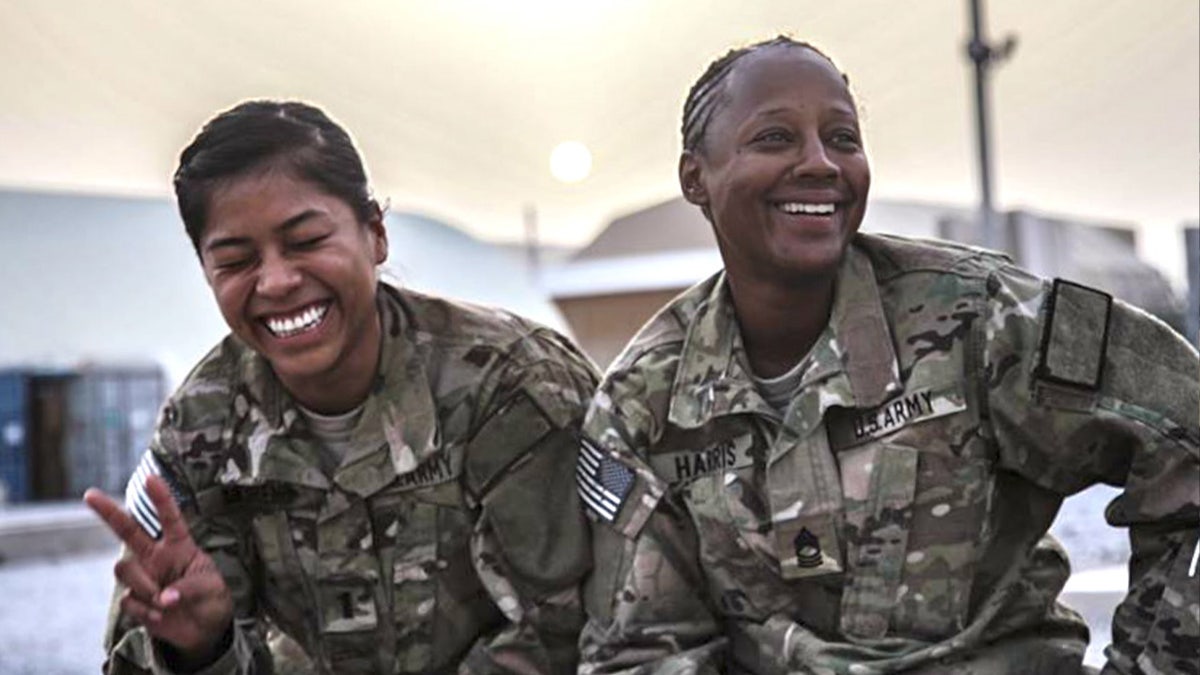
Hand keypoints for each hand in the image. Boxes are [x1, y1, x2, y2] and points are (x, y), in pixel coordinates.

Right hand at [84, 475, 233, 662]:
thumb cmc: (210, 598)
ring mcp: (142, 577)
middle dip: (107, 512)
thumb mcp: (210, 588)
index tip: (151, 477)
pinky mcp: (135, 601)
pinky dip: (146, 611)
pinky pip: (129, 600)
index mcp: (179, 546)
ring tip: (166, 603)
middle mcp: (155, 557)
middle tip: (89, 495)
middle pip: (127, 531)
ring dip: (145, 586)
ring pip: (123, 568)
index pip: (169, 518)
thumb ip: (189, 588)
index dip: (161, 498)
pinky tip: (161, 616)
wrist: (203, 629)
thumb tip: (165, 598)